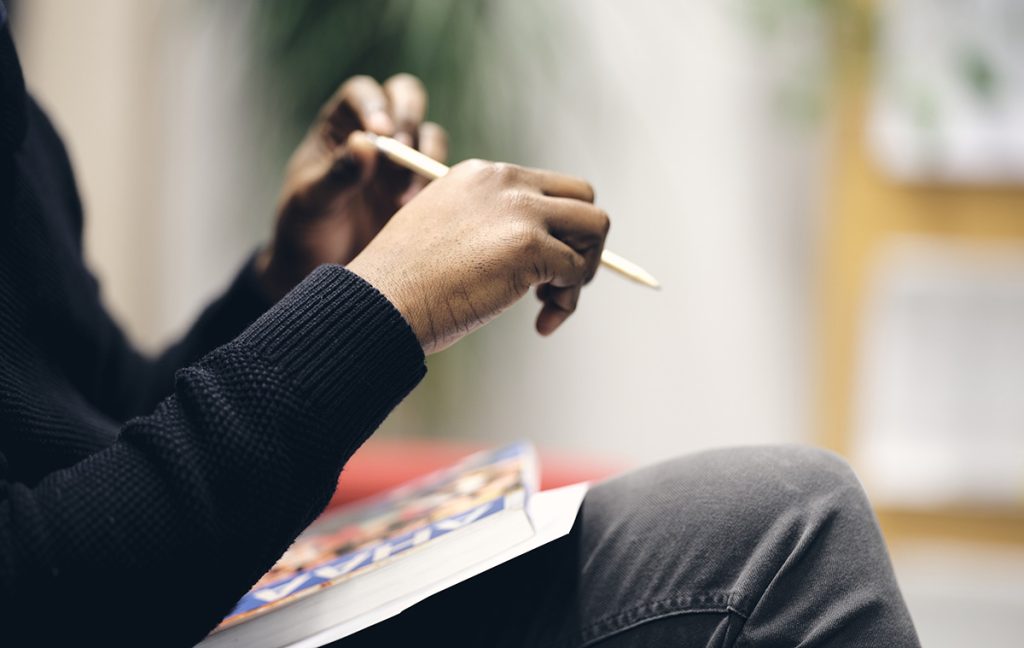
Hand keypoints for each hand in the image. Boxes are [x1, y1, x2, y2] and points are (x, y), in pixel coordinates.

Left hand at [256, 74, 447, 299]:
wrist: (322, 272)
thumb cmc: (304, 229)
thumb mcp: (311, 203)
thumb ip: (337, 174)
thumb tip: (365, 143)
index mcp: (340, 126)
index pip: (362, 94)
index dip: (374, 106)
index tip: (380, 133)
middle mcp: (376, 135)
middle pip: (405, 97)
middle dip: (409, 117)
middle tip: (403, 149)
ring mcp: (401, 161)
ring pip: (429, 134)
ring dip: (425, 155)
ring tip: (404, 196)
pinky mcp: (422, 189)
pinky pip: (442, 174)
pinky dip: (438, 185)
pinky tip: (420, 210)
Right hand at [346, 160, 609, 354]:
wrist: (380, 303)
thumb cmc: (405, 286)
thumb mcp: (446, 235)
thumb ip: (488, 228)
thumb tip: (541, 251)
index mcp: (481, 175)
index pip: (548, 190)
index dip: (554, 233)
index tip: (535, 271)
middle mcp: (504, 181)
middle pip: (583, 198)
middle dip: (581, 245)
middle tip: (554, 285)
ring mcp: (519, 210)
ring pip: (595, 227)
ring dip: (584, 271)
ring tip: (550, 303)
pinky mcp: (530, 244)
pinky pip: (579, 271)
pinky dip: (568, 302)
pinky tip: (541, 323)